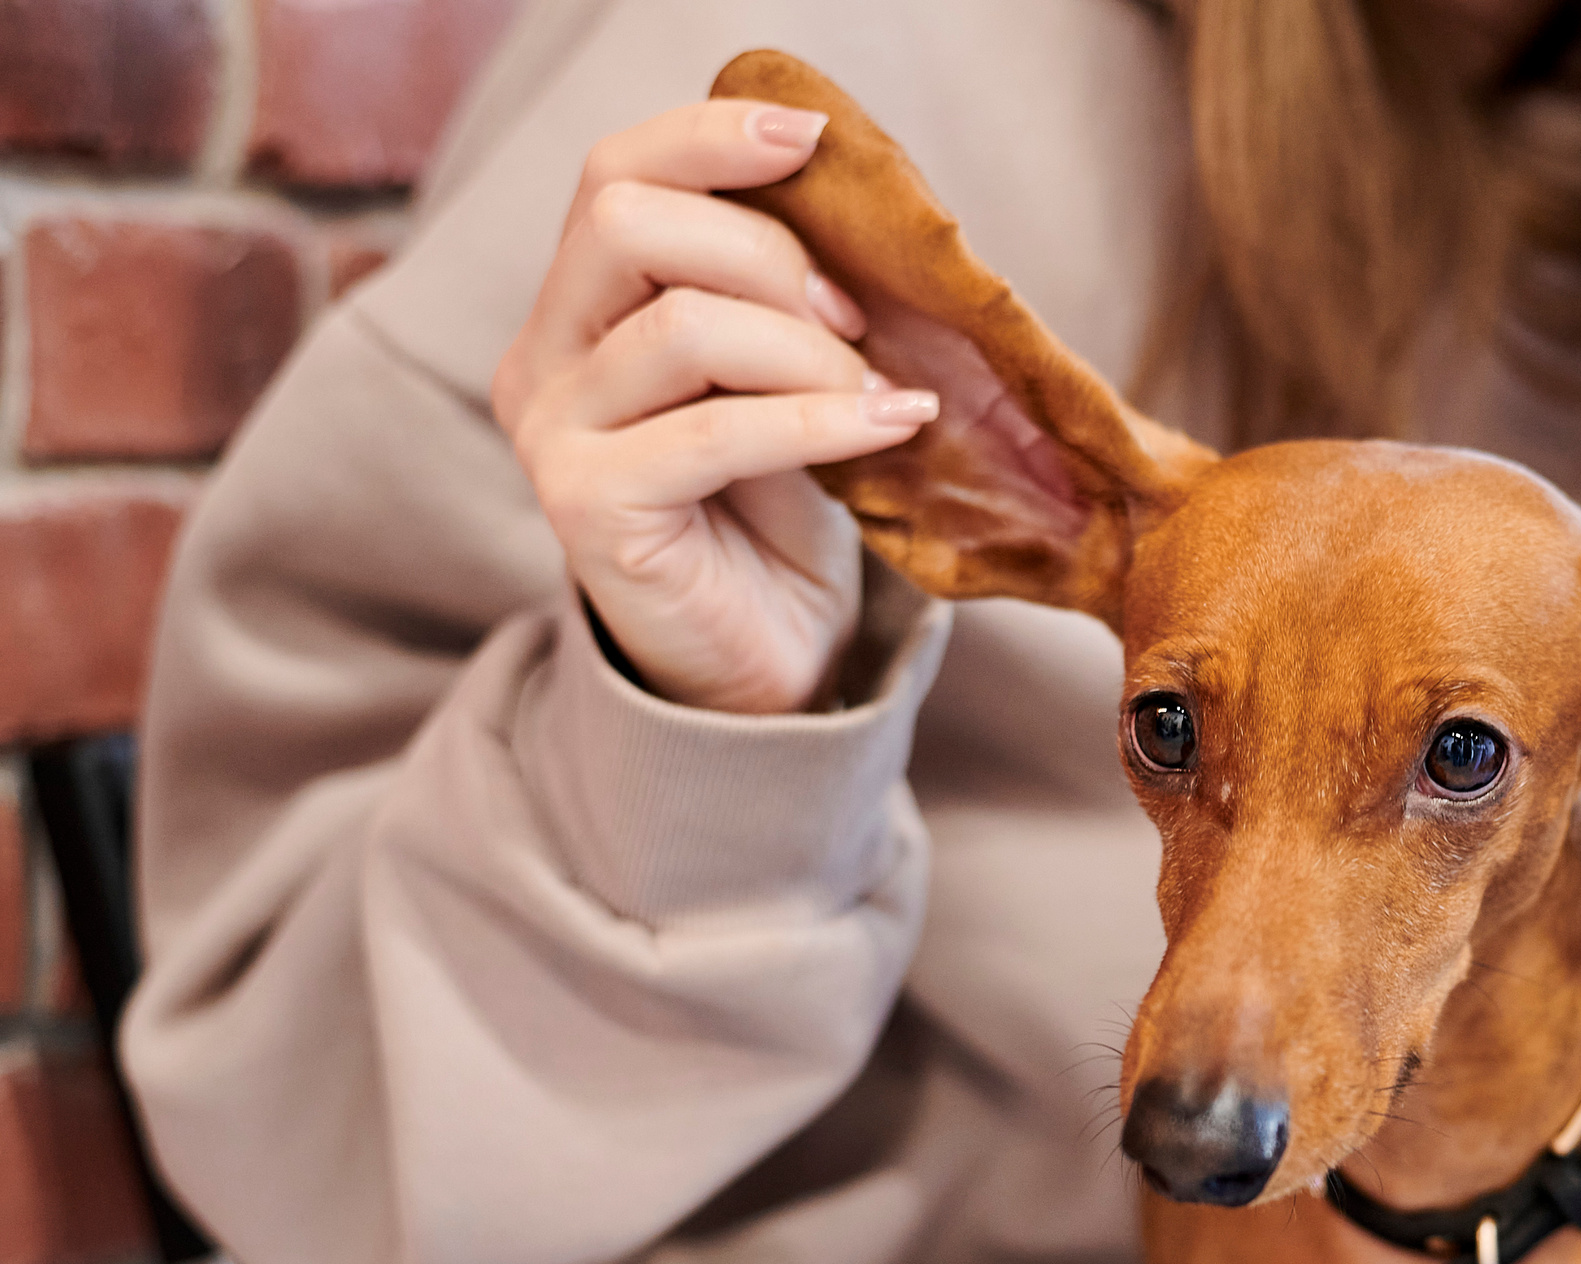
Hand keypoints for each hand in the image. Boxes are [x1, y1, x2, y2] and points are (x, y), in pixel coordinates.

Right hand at [492, 100, 939, 714]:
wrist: (767, 661)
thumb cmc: (779, 515)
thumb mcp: (784, 375)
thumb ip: (777, 293)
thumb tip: (846, 201)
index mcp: (580, 309)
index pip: (616, 175)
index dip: (709, 139)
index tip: (813, 142)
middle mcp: (540, 359)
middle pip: (629, 222)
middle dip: (768, 252)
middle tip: (856, 319)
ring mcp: (551, 433)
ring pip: (682, 324)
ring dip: (808, 351)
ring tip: (881, 396)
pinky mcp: (586, 506)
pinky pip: (715, 430)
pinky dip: (823, 421)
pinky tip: (895, 425)